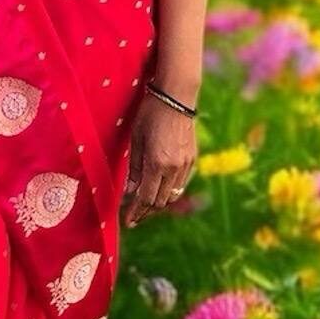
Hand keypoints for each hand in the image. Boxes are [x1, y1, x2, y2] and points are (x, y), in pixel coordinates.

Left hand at [122, 94, 196, 226]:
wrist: (176, 97)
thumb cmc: (150, 114)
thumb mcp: (136, 139)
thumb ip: (134, 168)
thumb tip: (130, 192)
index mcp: (157, 163)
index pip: (145, 198)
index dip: (135, 212)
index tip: (127, 221)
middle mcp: (174, 168)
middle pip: (160, 201)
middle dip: (146, 212)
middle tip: (134, 217)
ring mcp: (186, 164)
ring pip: (172, 195)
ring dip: (158, 204)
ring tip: (145, 206)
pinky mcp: (192, 159)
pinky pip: (180, 184)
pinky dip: (169, 191)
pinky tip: (159, 190)